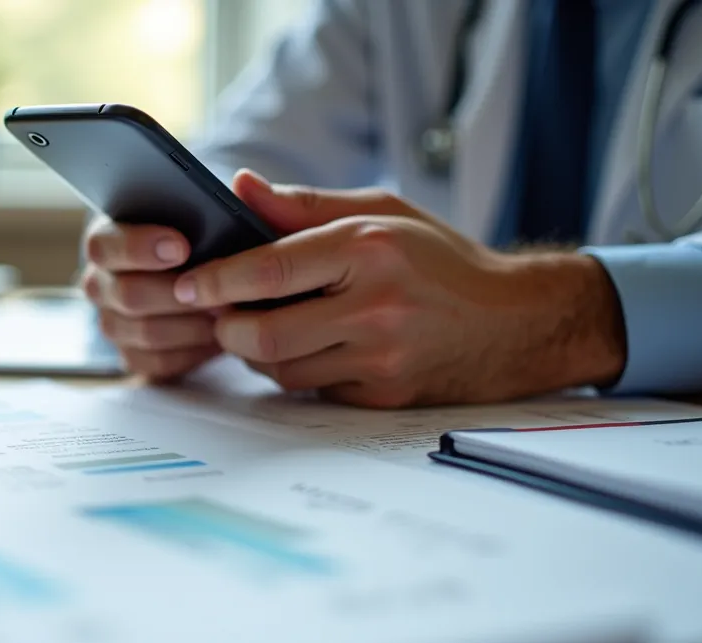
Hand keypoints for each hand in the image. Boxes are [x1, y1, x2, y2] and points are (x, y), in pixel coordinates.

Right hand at [80, 214, 218, 379]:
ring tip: (227, 313)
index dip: (139, 247)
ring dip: (191, 324)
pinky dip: (191, 352)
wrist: (200, 282)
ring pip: (145, 332)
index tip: (181, 247)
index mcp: (107, 241)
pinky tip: (216, 337)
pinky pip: (157, 363)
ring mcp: (113, 323)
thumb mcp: (200, 214)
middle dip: (178, 293)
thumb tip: (243, 185)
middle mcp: (100, 284)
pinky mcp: (132, 356)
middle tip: (218, 289)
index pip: (104, 246)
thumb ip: (214, 201)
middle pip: (127, 294)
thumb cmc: (199, 240)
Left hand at [172, 175, 626, 407]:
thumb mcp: (381, 212)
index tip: (186, 285)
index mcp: (369, 249)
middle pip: (264, 335)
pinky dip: (295, 371)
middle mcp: (376, 308)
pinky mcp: (384, 397)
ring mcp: (381, 360)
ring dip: (255, 353)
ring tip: (259, 327)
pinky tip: (305, 347)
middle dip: (226, 328)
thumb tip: (239, 187)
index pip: (270, 271)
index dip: (216, 281)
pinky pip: (313, 390)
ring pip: (281, 369)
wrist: (515, 323)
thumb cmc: (442, 260)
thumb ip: (304, 205)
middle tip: (217, 315)